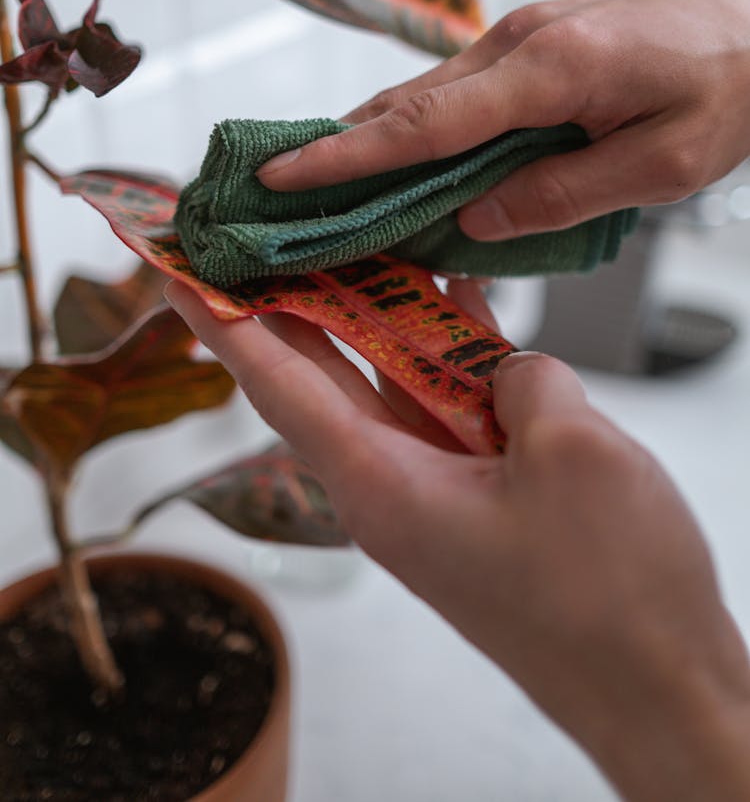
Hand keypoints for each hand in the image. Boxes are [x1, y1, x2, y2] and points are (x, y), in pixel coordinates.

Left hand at [166, 278, 749, 800]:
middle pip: (321, 376)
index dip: (220, 325)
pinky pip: (444, 408)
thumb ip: (521, 378)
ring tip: (369, 241)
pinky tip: (460, 300)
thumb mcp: (572, 454)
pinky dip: (448, 354)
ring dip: (381, 318)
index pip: (276, 386)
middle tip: (270, 234)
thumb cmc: (610, 596)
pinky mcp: (475, 498)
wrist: (658, 687)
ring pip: (386, 385)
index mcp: (381, 484)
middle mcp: (389, 487)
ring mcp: (433, 493)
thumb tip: (503, 367)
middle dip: (290, 301)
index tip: (172, 275)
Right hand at [257, 0, 749, 239]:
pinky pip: (456, 94)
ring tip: (321, 187)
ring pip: (426, 96)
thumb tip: (476, 220)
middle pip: (407, 105)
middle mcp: (519, 43)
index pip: (427, 123)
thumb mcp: (664, 163)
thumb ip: (565, 193)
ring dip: (372, 140)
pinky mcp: (529, 46)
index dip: (348, 155)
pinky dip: (417, 130)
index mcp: (550, 69)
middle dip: (338, 150)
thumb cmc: (730, 88)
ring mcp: (520, 38)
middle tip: (276, 193)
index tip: (283, 174)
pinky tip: (399, 164)